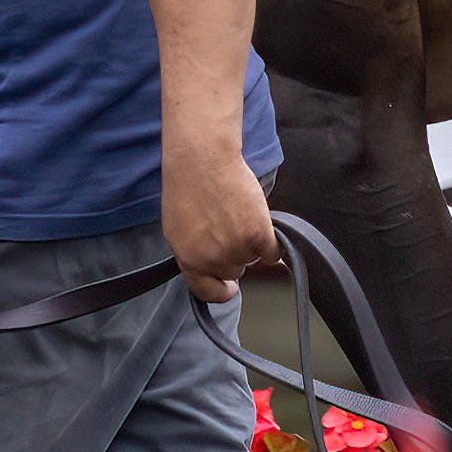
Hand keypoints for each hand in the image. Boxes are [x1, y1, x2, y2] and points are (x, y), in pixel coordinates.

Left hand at [164, 149, 277, 303]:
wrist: (202, 159)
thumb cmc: (187, 184)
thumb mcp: (177, 227)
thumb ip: (194, 252)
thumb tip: (208, 265)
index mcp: (188, 259)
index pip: (207, 292)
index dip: (220, 291)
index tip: (230, 288)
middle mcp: (211, 259)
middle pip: (233, 271)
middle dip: (234, 254)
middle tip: (231, 228)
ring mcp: (236, 249)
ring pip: (253, 259)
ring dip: (252, 243)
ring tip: (239, 214)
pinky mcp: (257, 234)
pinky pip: (273, 251)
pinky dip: (273, 242)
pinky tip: (262, 224)